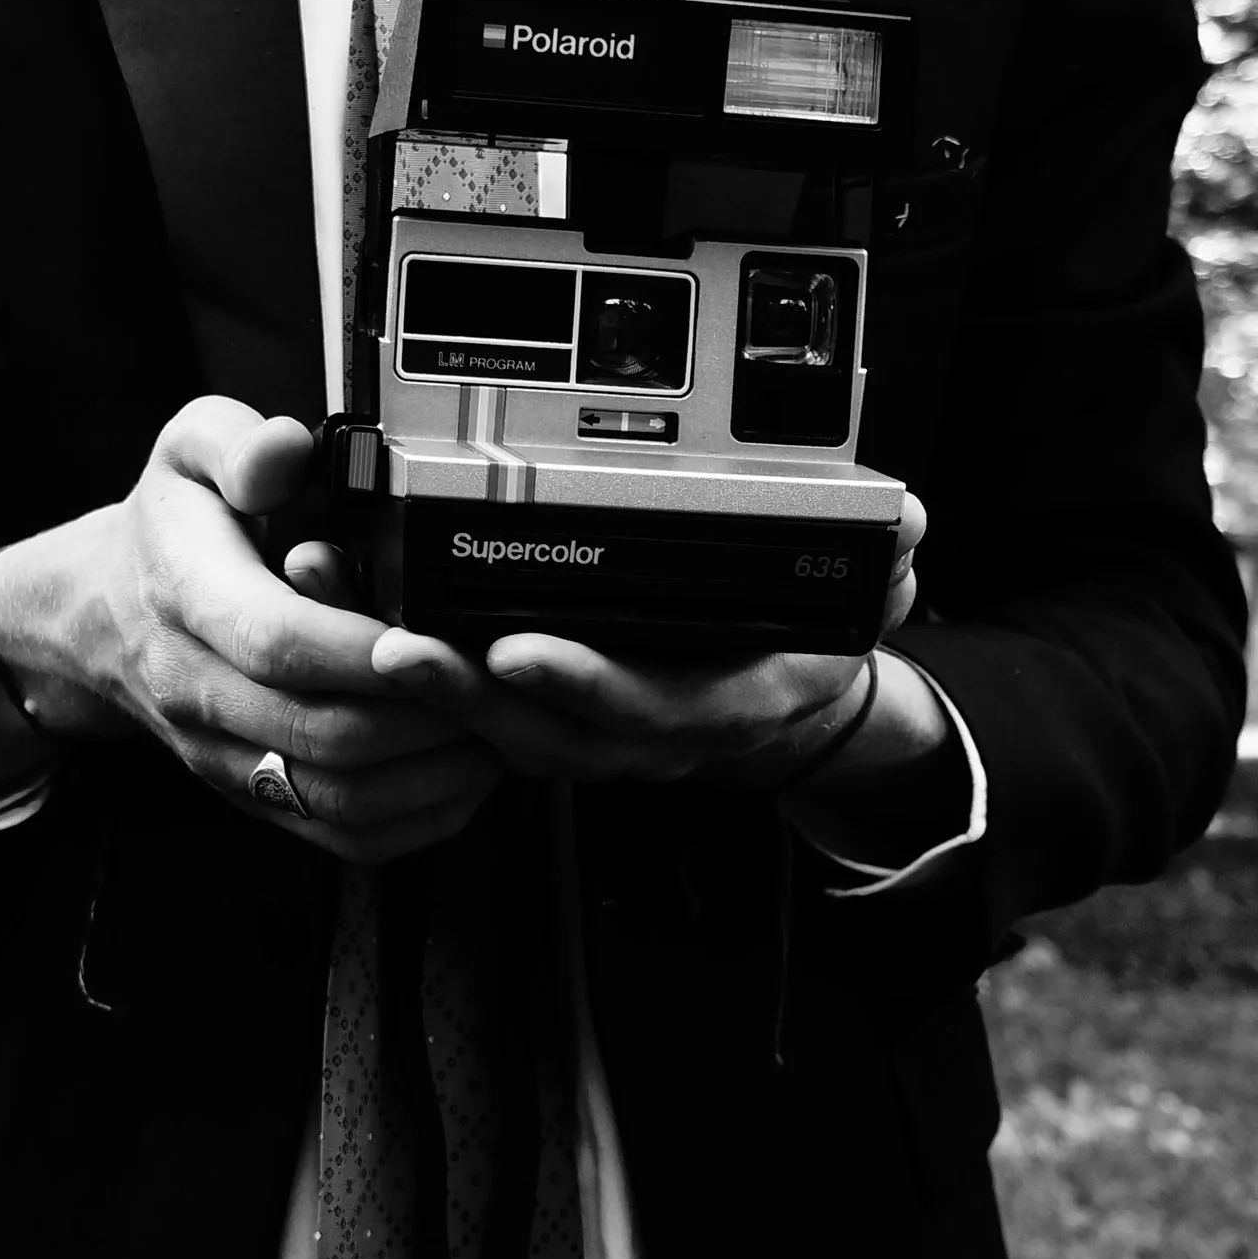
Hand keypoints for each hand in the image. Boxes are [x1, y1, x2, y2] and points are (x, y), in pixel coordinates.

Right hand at [0, 398, 499, 863]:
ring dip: (435, 773)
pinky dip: (419, 816)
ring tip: (496, 725)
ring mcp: (225, 755)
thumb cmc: (166, 530)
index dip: (364, 650)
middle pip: (324, 734)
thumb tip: (284, 451)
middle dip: (428, 714)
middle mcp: (200, 690)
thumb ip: (237, 441)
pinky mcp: (254, 795)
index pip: (278, 642)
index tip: (436, 638)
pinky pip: (343, 835)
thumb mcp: (187, 449)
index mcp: (187, 598)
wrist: (98, 618)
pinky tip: (462, 770)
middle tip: (498, 680)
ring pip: (341, 799)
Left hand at [359, 492, 927, 794]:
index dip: (582, 686)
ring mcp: (582, 730)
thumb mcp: (858, 603)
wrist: (778, 709)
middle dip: (462, 693)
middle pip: (536, 729)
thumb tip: (903, 525)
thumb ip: (880, 560)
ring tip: (354, 621)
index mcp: (714, 707)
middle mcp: (637, 733)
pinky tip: (355, 607)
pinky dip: (413, 665)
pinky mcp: (534, 711)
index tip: (521, 652)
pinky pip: (468, 702)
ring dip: (420, 681)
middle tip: (393, 644)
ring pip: (490, 724)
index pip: (645, 708)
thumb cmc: (795, 646)